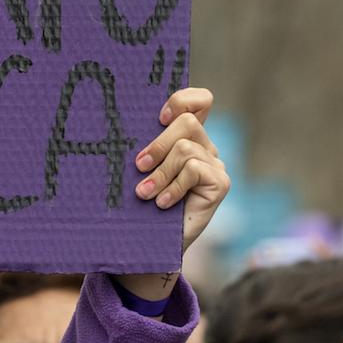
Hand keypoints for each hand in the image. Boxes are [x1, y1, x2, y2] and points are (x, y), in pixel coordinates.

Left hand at [115, 88, 229, 301]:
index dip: (183, 99)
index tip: (160, 116)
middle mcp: (205, 146)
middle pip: (187, 123)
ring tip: (144, 193)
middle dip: (158, 143)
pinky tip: (162, 203)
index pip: (200, 101)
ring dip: (160, 172)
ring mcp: (215, 164)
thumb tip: (121, 123)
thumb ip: (144, 147)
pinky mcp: (221, 183)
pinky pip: (194, 170)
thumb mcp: (140, 169)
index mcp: (186, 136)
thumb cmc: (140, 203)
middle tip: (139, 165)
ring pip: (186, 149)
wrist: (151, 243)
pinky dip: (173, 187)